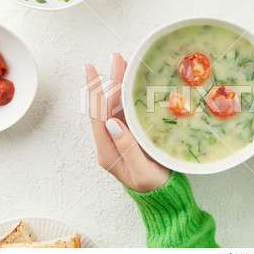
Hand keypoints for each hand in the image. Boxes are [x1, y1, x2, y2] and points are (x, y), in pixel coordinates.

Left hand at [84, 53, 169, 191]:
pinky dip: (127, 94)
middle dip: (109, 81)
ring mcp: (119, 138)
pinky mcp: (130, 136)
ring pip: (115, 106)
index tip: (91, 69)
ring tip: (123, 64)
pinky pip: (125, 111)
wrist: (162, 196)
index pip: (98, 115)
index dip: (96, 91)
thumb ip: (127, 147)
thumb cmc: (154, 186)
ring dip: (118, 85)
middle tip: (116, 58)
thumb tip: (113, 121)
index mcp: (108, 151)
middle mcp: (110, 142)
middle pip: (106, 106)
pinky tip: (131, 83)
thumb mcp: (142, 171)